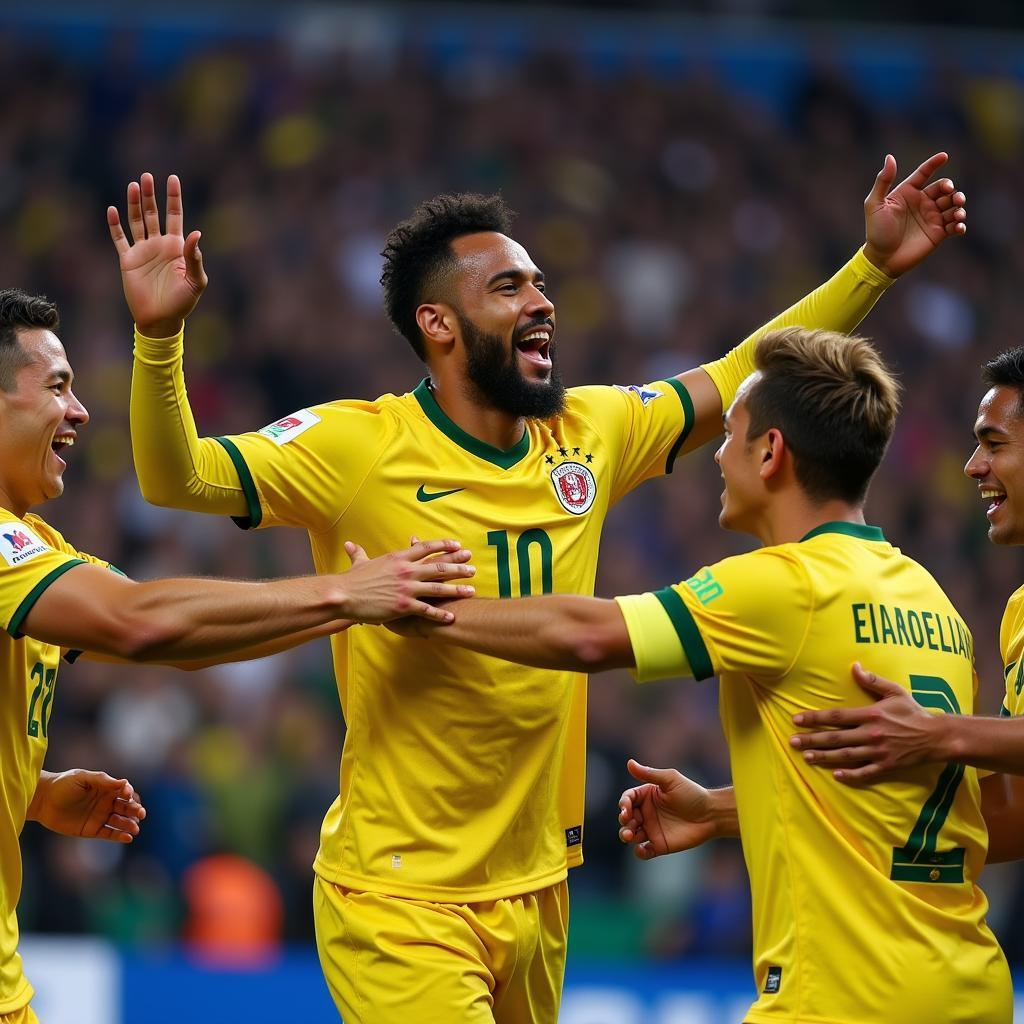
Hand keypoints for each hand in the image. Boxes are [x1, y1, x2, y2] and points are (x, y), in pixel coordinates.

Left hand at [30, 770, 145, 842]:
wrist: (43, 800)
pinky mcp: (92, 830)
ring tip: (135, 828)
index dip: (130, 794)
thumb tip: (124, 783)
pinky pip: (109, 834)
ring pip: (120, 822)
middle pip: (127, 807)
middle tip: (141, 814)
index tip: (128, 796)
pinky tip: (128, 838)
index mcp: (107, 789)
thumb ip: (103, 780)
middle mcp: (107, 803)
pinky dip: (119, 836)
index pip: (125, 792)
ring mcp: (100, 817)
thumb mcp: (83, 777)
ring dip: (130, 825)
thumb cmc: (63, 784)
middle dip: (135, 810)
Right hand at [108, 172, 206, 337]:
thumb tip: (195, 234)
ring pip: (137, 221)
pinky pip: (119, 239)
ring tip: (134, 185)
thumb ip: (195, 258)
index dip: (174, 198)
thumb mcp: (195, 281)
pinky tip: (113, 210)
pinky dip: (115, 225)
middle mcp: (159, 245)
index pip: (175, 216)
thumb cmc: (182, 303)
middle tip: (147, 176)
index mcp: (177, 247)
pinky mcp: (128, 260)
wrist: (161, 320)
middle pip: (153, 214)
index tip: (173, 179)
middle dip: (151, 195)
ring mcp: (143, 251)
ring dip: (135, 204)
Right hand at [340, 538, 474, 624]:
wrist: (344, 595)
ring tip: (471, 591)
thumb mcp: (359, 564)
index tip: (457, 545)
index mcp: (398, 558)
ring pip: (438, 588)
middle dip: (458, 567)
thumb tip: (349, 545)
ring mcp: (406, 588)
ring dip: (456, 590)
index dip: (443, 546)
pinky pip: (427, 610)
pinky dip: (440, 614)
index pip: (426, 547)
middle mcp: (406, 570)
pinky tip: (451, 617)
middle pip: (438, 566)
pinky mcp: (404, 606)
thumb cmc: (351, 581)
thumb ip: (359, 553)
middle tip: (473, 568)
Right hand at [617, 759, 721, 858]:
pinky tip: (640, 849)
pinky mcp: (659, 845)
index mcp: (647, 796)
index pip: (628, 799)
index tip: (626, 808)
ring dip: (626, 835)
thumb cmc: (692, 793)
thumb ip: (649, 774)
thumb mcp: (670, 780)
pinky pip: (644, 851)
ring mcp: (652, 830)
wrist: (711, 814)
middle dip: (623, 820)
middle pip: (626, 818)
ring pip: (631, 834)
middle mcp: (646, 813)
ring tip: (629, 835)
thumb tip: (629, 763)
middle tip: (627, 821)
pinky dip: (639, 852)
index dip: (623, 803)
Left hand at [790, 662, 941, 782]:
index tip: (797, 719)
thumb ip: (872, 680)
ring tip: (806, 756)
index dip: (815, 718)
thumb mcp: (894, 691)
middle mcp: (871, 734)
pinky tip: (835, 775)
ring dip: (824, 756)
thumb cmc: (913, 712)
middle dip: (812, 739)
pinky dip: (850, 775)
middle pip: (835, 737)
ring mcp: (878, 751)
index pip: (836, 716)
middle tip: (792, 741)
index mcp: (871, 714)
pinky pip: (865, 772)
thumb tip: (855, 666)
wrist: (937, 736)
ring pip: (845, 755)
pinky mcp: (887, 766)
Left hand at [861, 152, 966, 277]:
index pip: (924, 173)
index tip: (944, 156)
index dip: (934, 163)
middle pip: (944, 188)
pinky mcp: (939, 233)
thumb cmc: (876, 232)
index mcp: (908, 192)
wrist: (881, 259)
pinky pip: (955, 224)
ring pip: (953, 204)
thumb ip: (883, 181)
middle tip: (952, 195)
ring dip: (959, 205)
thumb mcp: (874, 205)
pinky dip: (960, 224)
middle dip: (951, 189)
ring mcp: (932, 217)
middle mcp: (922, 202)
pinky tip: (958, 226)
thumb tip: (890, 157)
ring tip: (957, 212)